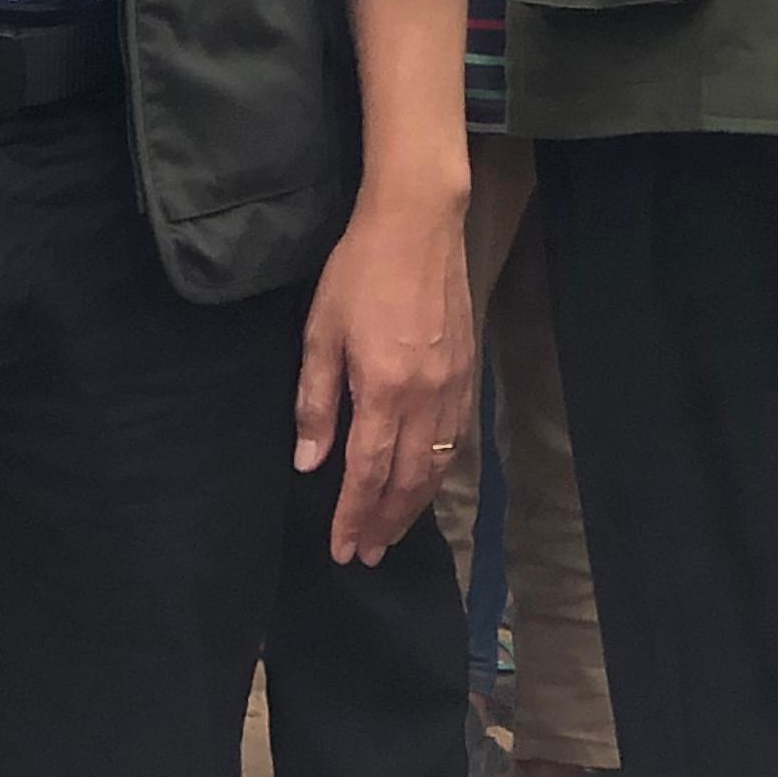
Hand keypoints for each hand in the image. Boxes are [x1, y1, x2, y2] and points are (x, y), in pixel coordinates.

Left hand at [295, 174, 474, 565]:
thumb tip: (310, 462)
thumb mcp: (321, 332)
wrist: (418, 221)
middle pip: (408, 480)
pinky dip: (440, 469)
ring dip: (415, 505)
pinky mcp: (468, 368)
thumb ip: (316, 402)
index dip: (353, 517)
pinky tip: (425, 478)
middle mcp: (426, 397)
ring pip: (438, 464)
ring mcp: (453, 384)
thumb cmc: (360, 271)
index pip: (367, 474)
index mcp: (384, 390)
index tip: (342, 550)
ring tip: (393, 530)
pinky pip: (457, 436)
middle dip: (386, 523)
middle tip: (367, 555)